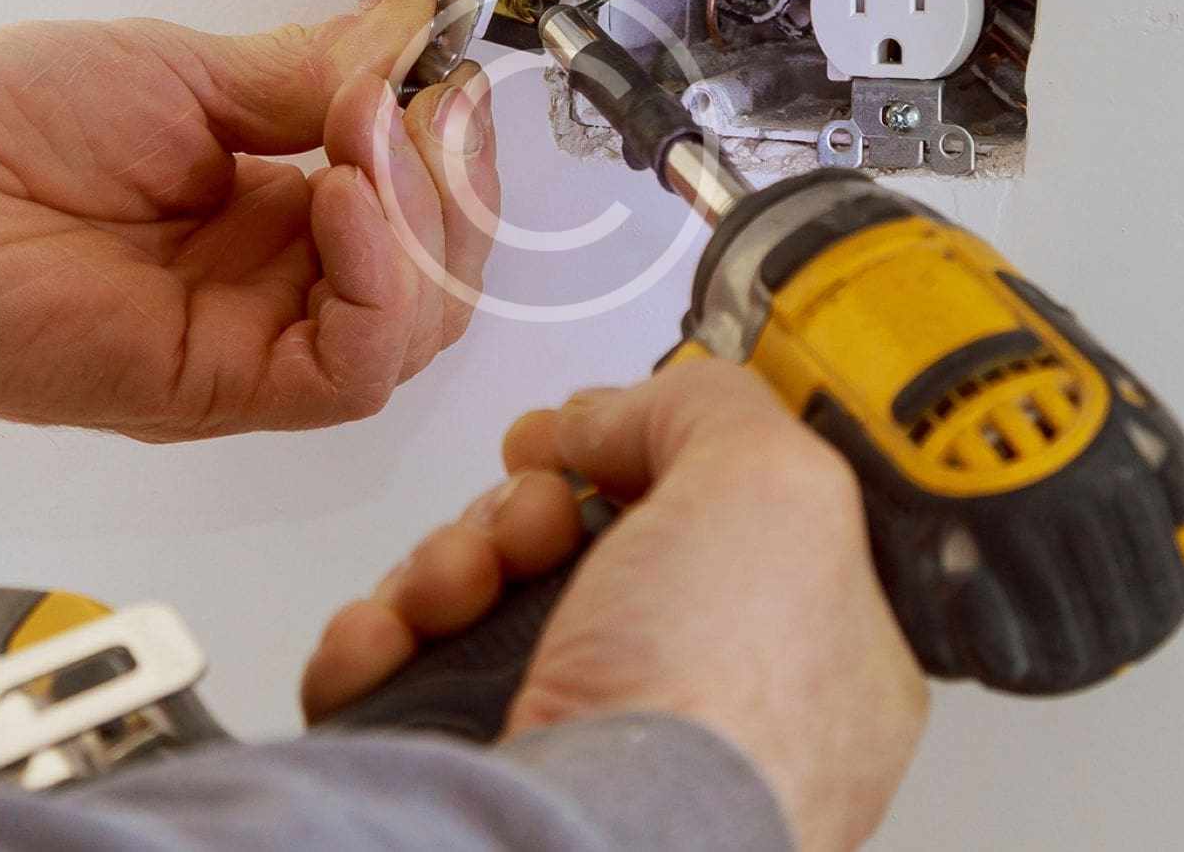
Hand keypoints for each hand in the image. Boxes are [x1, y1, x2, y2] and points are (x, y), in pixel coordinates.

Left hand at [0, 0, 498, 439]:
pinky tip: (344, 200)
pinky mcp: (220, 388)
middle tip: (423, 102)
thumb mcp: (186, 71)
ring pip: (414, 330)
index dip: (452, 153)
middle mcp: (275, 289)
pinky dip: (377, 283)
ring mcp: (252, 343)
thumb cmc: (4, 126)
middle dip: (454, 186)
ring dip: (423, 224)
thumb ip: (309, 71)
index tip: (448, 74)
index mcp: (273, 216)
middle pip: (438, 281)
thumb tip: (409, 28)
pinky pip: (348, 369)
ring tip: (366, 135)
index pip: (419, 215)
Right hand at [302, 360, 928, 851]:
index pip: (718, 516)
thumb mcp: (773, 486)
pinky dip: (379, 639)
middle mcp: (694, 702)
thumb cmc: (715, 710)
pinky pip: (402, 674)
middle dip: (526, 505)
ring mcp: (579, 747)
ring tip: (455, 587)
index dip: (643, 455)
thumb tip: (615, 412)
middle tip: (531, 518)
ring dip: (445, 561)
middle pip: (581, 545)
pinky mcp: (474, 775)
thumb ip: (710, 409)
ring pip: (483, 601)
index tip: (593, 428)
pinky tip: (389, 636)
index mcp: (805, 648)